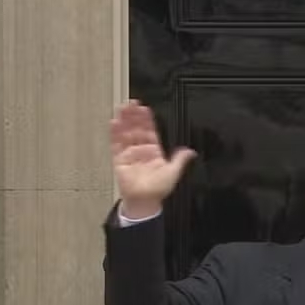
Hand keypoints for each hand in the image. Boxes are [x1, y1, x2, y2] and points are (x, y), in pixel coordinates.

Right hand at [110, 100, 195, 215]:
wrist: (145, 201)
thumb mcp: (174, 172)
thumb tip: (190, 151)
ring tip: (123, 108)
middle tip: (132, 103)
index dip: (147, 120)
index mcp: (154, 152)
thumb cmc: (158, 190)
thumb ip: (180, 159)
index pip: (150, 131)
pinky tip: (114, 123)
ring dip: (125, 121)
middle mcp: (141, 150)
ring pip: (126, 133)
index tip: (145, 109)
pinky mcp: (120, 159)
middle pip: (137, 129)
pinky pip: (116, 144)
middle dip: (134, 116)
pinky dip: (115, 134)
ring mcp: (130, 154)